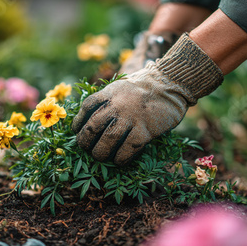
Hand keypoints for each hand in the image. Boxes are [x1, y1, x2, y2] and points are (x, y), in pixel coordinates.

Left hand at [72, 65, 188, 164]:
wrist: (169, 85)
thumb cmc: (143, 88)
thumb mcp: (119, 86)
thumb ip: (105, 99)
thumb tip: (88, 118)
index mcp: (109, 93)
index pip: (86, 108)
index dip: (78, 122)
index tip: (76, 131)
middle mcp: (117, 106)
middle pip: (92, 127)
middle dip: (84, 141)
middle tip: (85, 148)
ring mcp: (131, 119)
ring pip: (107, 141)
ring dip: (99, 153)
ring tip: (99, 156)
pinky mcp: (145, 131)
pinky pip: (127, 150)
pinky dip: (119, 158)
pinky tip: (118, 160)